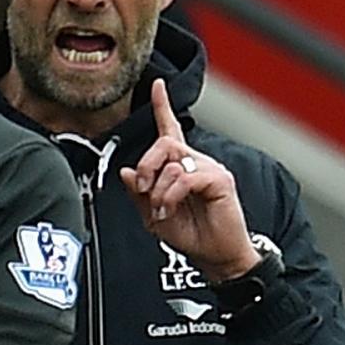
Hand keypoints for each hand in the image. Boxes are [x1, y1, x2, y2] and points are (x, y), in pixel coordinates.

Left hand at [118, 78, 257, 281]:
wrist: (217, 257)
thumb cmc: (192, 236)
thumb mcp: (154, 217)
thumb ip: (139, 195)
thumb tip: (125, 172)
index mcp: (181, 167)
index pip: (170, 130)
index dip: (163, 107)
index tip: (156, 86)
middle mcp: (196, 162)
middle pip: (164, 143)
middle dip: (145, 165)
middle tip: (140, 187)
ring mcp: (209, 169)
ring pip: (172, 162)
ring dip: (157, 189)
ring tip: (160, 210)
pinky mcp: (219, 179)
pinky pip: (185, 177)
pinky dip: (170, 195)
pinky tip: (169, 209)